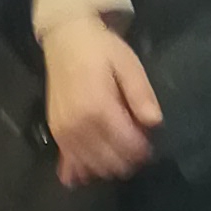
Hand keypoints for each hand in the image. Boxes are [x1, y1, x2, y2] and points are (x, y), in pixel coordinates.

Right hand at [44, 13, 159, 185]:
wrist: (65, 39)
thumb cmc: (101, 50)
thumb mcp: (128, 65)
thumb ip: (141, 95)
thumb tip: (154, 123)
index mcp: (98, 109)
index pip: (128, 146)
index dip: (144, 150)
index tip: (151, 142)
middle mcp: (78, 127)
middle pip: (111, 162)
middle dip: (129, 159)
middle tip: (136, 144)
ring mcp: (63, 133)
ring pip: (93, 169)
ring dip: (110, 165)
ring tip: (119, 148)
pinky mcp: (55, 135)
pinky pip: (72, 166)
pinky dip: (85, 170)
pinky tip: (95, 164)